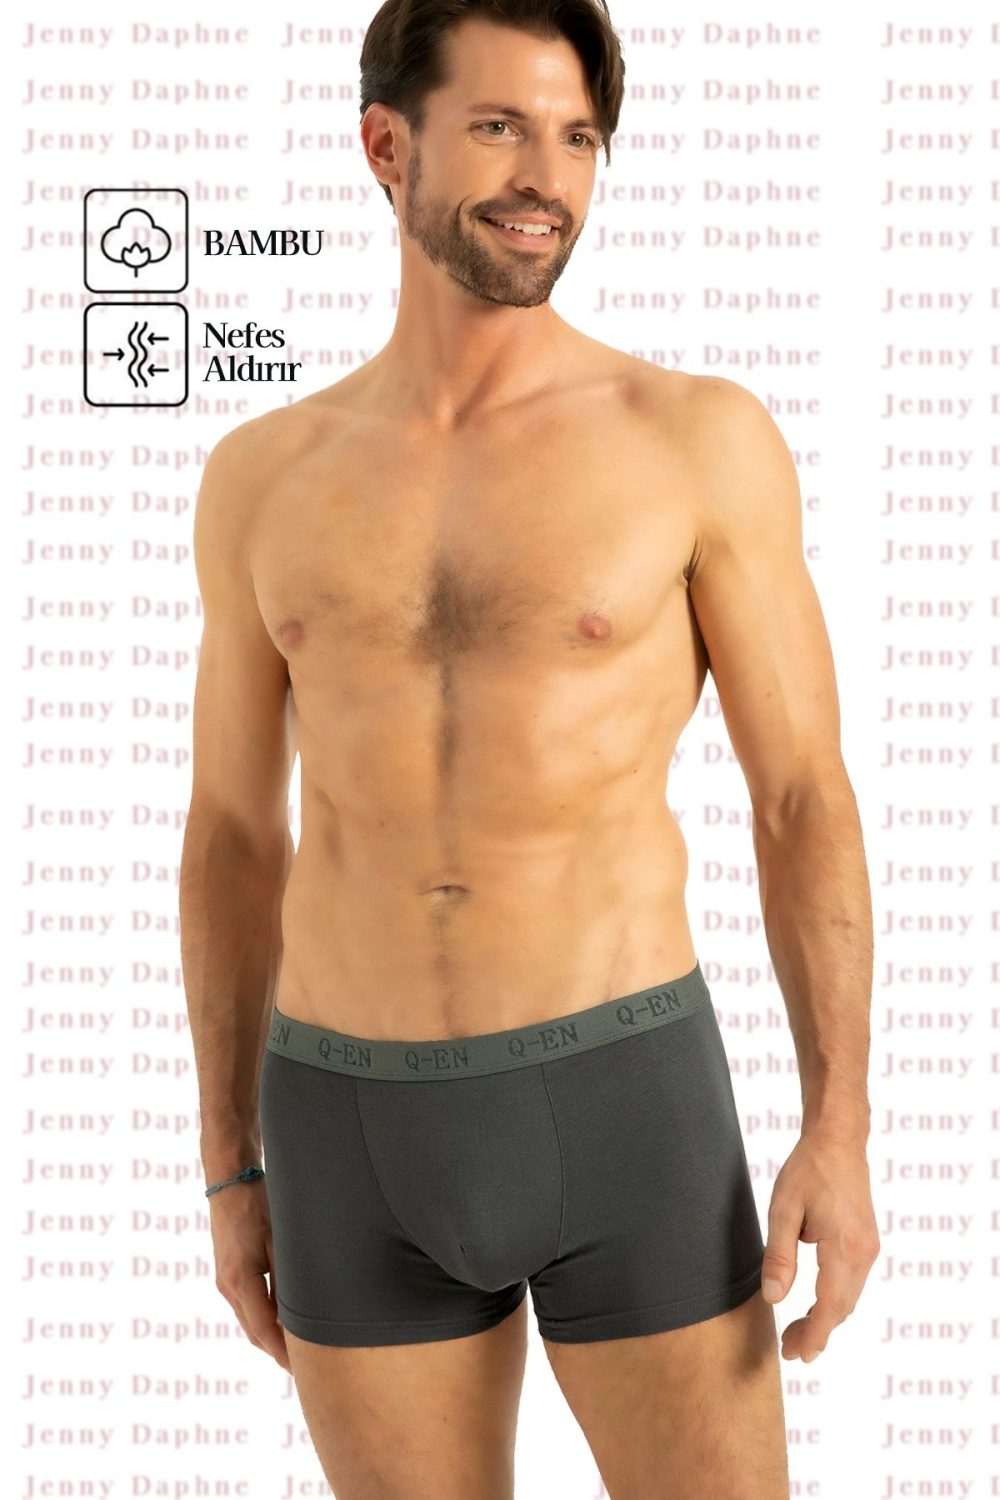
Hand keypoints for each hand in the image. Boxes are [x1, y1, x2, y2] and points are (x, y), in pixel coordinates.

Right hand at [209, 1178, 290, 1373]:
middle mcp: (228, 1286)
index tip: (301, 1369)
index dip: (283, 1353)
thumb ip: (288, 1278)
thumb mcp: (280, 1241)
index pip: (264, 1331)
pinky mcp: (228, 1271)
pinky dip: (262, 1317)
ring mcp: (225, 1280)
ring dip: (269, 1336)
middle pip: (254, 1332)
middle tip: (305, 1367)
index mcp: (240, 1282)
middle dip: (277, 1350)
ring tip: (296, 1349)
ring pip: (249, 1320)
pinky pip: (246, 1304)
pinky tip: (281, 1319)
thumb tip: (303, 1311)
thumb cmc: (258, 1204)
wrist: (230, 1178)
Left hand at [760, 1129, 879, 1362]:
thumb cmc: (809, 1169)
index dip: (813, 1335)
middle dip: (817, 1333)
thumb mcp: (783, 1209)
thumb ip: (780, 1256)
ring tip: (798, 1333)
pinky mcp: (867, 1241)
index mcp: (843, 1246)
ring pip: (849, 1297)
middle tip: (790, 1350)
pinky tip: (816, 1305)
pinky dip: (835, 1300)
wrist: (839, 1140)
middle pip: (842, 1308)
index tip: (796, 1355)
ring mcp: (869, 1247)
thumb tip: (774, 1298)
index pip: (830, 1306)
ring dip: (826, 1318)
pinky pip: (852, 1282)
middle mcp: (863, 1252)